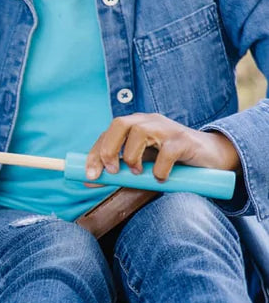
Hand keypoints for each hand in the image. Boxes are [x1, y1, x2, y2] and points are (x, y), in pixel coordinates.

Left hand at [84, 112, 239, 181]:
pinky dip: (159, 169)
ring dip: (132, 157)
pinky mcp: (184, 140)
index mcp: (135, 124)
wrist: (212, 157)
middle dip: (109, 149)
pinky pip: (166, 152)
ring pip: (140, 133)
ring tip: (137, 173)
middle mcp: (149, 121)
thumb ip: (120, 171)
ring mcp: (167, 128)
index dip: (95, 153)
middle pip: (120, 124)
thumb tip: (89, 182)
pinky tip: (161, 178)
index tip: (90, 175)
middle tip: (111, 171)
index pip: (108, 133)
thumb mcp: (143, 164)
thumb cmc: (172, 161)